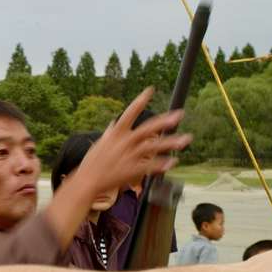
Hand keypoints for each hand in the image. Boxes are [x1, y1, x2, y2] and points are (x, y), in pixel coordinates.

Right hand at [72, 87, 191, 198]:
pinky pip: (149, 166)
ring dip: (170, 143)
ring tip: (185, 140)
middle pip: (147, 128)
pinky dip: (161, 164)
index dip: (140, 101)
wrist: (86, 181)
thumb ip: (109, 133)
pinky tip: (173, 162)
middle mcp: (123, 142)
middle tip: (180, 114)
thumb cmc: (91, 163)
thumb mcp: (100, 144)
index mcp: (115, 134)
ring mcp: (127, 156)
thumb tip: (113, 123)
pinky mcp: (130, 171)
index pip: (129, 113)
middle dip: (164, 121)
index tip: (151, 89)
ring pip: (152, 147)